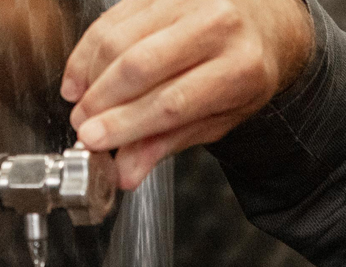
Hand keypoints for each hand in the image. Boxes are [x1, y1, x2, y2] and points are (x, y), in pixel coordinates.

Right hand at [63, 0, 313, 189]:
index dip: (126, 124)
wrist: (264, 22)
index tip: (94, 141)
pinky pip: (112, 19)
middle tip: (82, 125)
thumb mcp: (221, 115)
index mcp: (241, 67)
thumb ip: (171, 141)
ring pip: (119, 40)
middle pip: (140, 67)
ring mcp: (188, 0)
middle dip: (102, 101)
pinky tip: (83, 75)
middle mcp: (217, 25)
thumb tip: (126, 171)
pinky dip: (89, 50)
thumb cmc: (244, 71)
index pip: (172, 102)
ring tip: (81, 103)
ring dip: (90, 76)